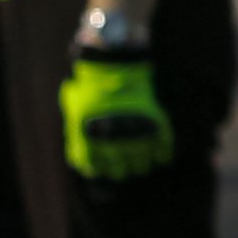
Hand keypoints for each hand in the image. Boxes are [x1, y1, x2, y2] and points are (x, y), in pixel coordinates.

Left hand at [62, 50, 170, 181]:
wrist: (114, 65)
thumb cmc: (90, 85)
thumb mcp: (74, 109)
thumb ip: (76, 132)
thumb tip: (79, 155)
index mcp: (92, 142)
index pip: (94, 168)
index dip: (97, 169)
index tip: (101, 167)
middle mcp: (114, 144)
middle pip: (119, 172)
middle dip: (119, 169)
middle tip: (122, 164)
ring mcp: (137, 137)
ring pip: (142, 166)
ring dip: (140, 164)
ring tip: (140, 160)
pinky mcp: (157, 127)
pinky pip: (163, 152)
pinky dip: (162, 155)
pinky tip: (159, 155)